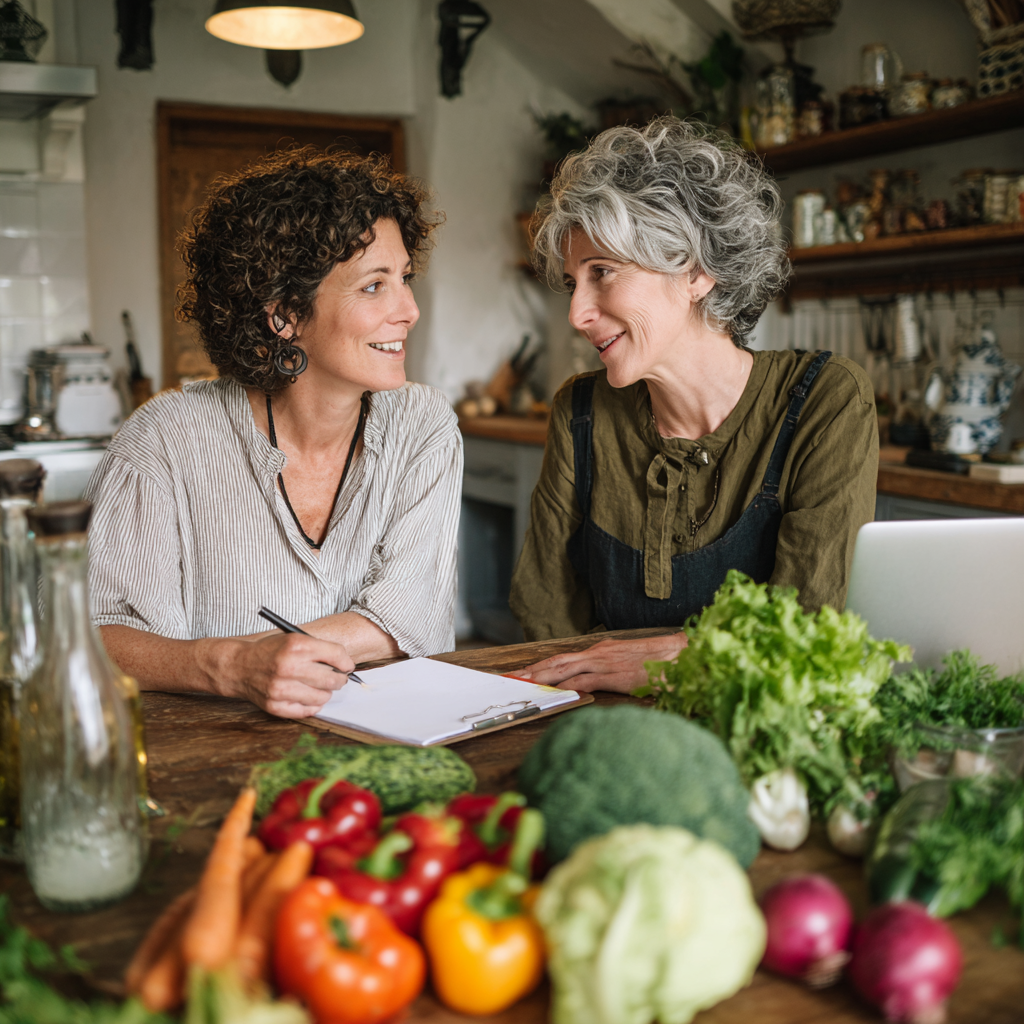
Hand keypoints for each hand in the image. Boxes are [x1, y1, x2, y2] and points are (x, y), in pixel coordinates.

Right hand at [211, 633, 355, 718]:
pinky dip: (312, 704)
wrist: (238, 666)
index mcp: (296, 646)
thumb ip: (319, 649)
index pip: (337, 655)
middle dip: (340, 679)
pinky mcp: (275, 706)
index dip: (346, 662)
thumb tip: (345, 664)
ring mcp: (281, 689)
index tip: (347, 665)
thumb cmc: (270, 651)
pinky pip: (307, 710)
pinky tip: (307, 696)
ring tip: (318, 686)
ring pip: (323, 697)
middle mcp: (289, 667)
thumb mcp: (293, 639)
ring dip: (326, 693)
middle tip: (338, 678)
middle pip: (333, 679)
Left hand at [515, 633, 687, 693]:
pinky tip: (550, 692)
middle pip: (557, 661)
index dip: (542, 665)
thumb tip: (600, 686)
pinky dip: (563, 686)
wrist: (686, 655)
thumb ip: (615, 675)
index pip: (565, 658)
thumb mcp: (632, 668)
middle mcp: (599, 652)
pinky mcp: (614, 675)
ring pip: (563, 668)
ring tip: (519, 684)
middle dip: (532, 669)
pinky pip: (582, 681)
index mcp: (602, 651)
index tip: (523, 672)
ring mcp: (605, 662)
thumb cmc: (663, 664)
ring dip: (539, 676)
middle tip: (509, 678)